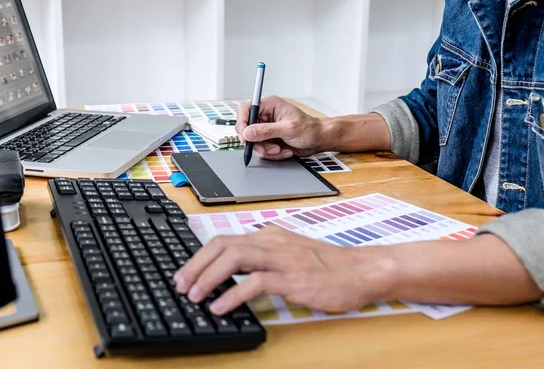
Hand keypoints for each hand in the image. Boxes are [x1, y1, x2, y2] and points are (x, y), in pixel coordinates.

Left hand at [174, 226, 391, 315]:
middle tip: (181, 285)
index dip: (201, 256)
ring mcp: (282, 258)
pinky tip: (221, 307)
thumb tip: (235, 272)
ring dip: (208, 277)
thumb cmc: (328, 267)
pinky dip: (233, 294)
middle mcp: (272, 242)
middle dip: (196, 265)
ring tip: (194, 296)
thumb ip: (265, 258)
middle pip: (223, 245)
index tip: (186, 274)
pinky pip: (255, 282)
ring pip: (234, 258)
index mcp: (270, 236)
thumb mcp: (291, 255)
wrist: (362, 270)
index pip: (226, 240)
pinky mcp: (292, 278)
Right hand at [235, 96, 324, 159]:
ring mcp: (267, 128)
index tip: (245, 137)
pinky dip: (271, 153)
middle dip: (257, 142)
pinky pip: (262, 149)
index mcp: (269, 105)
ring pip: (253, 142)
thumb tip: (248, 132)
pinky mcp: (269, 139)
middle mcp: (266, 116)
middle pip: (247, 129)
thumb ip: (266, 131)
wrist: (318, 140)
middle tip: (269, 147)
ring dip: (266, 150)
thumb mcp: (288, 129)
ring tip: (280, 149)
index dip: (242, 123)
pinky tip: (284, 150)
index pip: (246, 109)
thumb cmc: (309, 129)